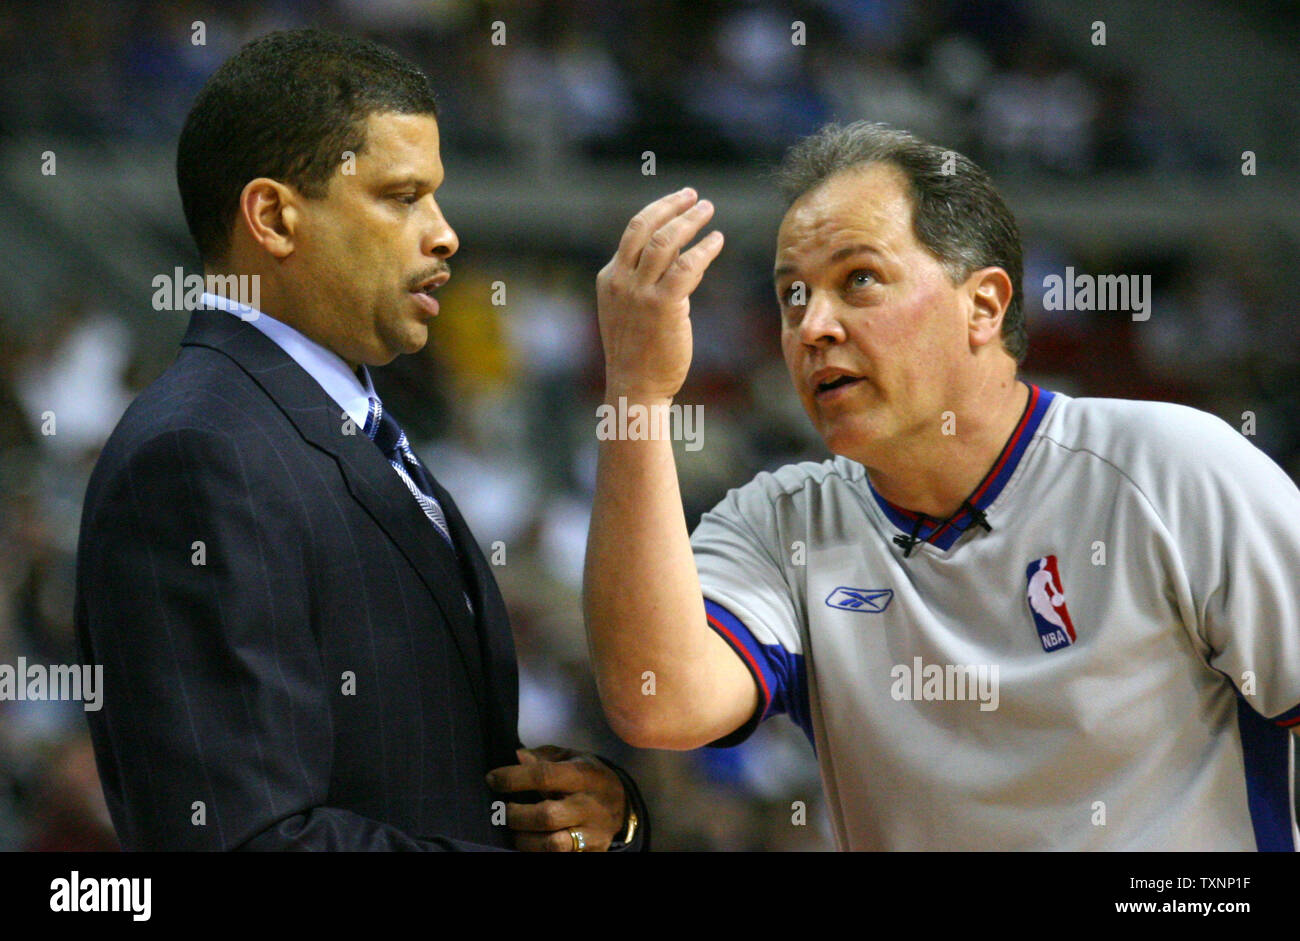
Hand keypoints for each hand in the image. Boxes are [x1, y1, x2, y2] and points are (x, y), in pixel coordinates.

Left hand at [486, 745, 628, 851]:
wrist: (623, 804)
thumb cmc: (588, 776)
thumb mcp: (571, 757)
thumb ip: (544, 757)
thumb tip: (517, 756)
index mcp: (585, 775)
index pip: (544, 775)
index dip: (514, 778)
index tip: (492, 779)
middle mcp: (590, 805)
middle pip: (547, 816)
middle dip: (517, 815)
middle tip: (503, 810)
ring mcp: (593, 833)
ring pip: (553, 844)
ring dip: (525, 840)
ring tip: (515, 831)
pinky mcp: (592, 852)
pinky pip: (561, 858)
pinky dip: (539, 853)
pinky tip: (531, 843)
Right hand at [596, 187, 724, 401]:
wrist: (634, 387)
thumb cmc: (638, 354)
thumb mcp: (630, 311)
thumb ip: (644, 284)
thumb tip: (676, 260)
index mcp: (609, 279)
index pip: (632, 233)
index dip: (657, 212)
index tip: (678, 201)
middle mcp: (621, 280)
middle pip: (645, 227)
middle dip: (672, 206)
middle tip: (695, 196)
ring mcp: (640, 293)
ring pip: (665, 242)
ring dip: (689, 221)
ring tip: (707, 210)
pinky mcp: (663, 306)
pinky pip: (687, 266)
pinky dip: (704, 249)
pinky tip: (717, 240)